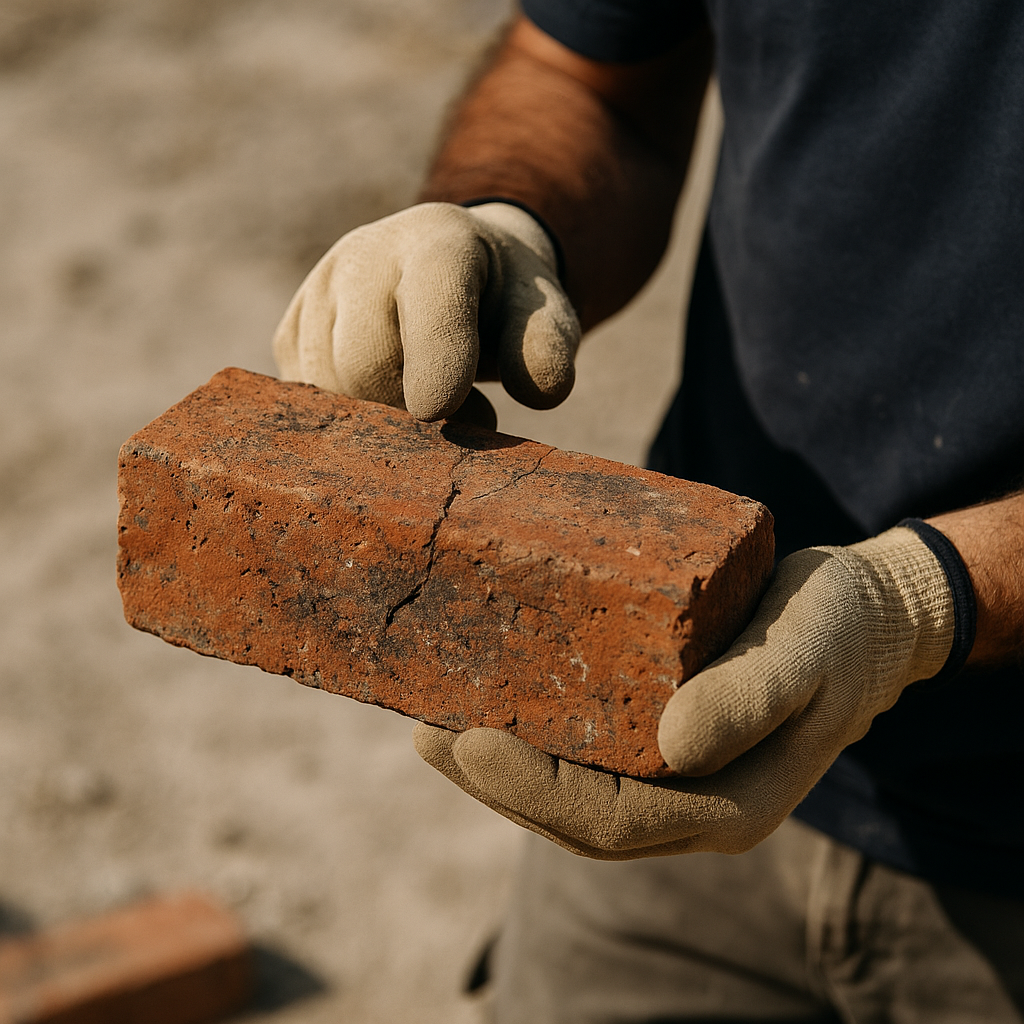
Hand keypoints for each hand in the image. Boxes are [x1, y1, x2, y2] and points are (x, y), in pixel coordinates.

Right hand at [272, 202, 579, 424]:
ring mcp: (318, 291)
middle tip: (464, 413)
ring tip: (428, 397)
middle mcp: (364, 256)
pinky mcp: (292, 332)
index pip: (430, 303)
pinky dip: (347, 415)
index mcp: (439, 242)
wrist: (451, 270)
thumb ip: (547, 346)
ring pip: (326, 388)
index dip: (435, 359)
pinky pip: (304, 397)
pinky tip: (386, 397)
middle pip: (363, 363)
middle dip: (407, 407)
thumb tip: (540, 391)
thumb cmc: (502, 303)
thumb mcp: (543, 314)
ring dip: (379, 417)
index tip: (438, 409)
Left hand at [414, 526, 955, 857]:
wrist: (866, 619)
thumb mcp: (808, 653)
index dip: (534, 791)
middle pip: (575, 818)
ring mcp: (676, 777)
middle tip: (424, 731)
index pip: (613, 822)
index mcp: (730, 803)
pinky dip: (534, 735)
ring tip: (432, 721)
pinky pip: (588, 754)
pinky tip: (491, 699)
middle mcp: (693, 804)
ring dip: (500, 764)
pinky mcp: (662, 739)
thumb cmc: (840, 631)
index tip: (468, 742)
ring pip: (573, 791)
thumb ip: (752, 696)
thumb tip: (673, 745)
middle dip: (493, 782)